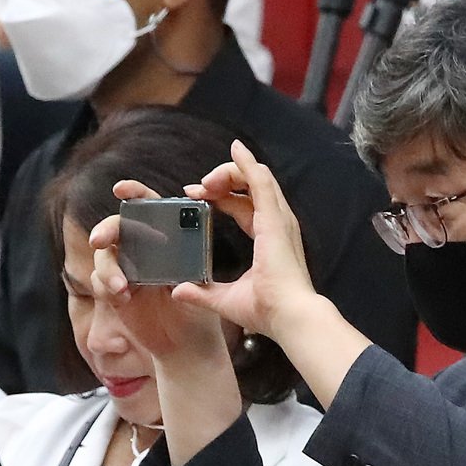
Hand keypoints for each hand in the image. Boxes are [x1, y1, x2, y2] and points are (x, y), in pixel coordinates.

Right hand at [88, 179, 228, 360]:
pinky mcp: (115, 289)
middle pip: (118, 226)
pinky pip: (100, 280)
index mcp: (168, 237)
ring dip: (107, 269)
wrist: (185, 345)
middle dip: (106, 230)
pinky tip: (124, 298)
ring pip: (104, 254)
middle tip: (99, 241)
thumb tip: (181, 259)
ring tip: (121, 289)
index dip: (135, 193)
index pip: (150, 206)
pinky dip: (107, 286)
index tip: (121, 190)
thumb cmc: (200, 311)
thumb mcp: (199, 287)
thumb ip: (190, 270)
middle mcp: (144, 248)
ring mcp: (127, 267)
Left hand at [174, 140, 318, 339]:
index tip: (194, 196)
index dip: (219, 198)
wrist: (287, 317)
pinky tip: (235, 149)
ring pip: (255, 178)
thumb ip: (203, 293)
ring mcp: (279, 219)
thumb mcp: (226, 299)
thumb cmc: (266, 311)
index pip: (243, 205)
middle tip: (196, 188)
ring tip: (205, 180)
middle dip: (221, 181)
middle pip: (249, 187)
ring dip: (229, 172)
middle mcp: (276, 224)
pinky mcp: (275, 218)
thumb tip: (179, 292)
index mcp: (268, 238)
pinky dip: (247, 164)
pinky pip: (260, 181)